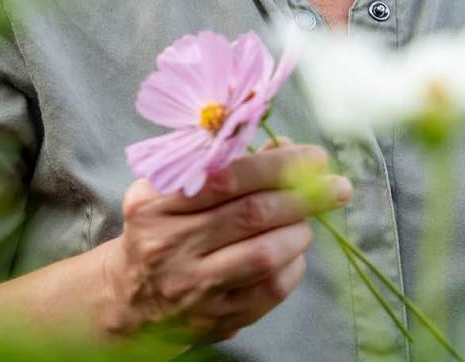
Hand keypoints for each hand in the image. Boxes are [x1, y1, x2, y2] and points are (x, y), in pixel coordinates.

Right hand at [103, 141, 353, 345]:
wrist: (128, 299)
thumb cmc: (158, 232)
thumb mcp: (166, 192)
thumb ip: (216, 166)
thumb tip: (282, 146)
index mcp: (157, 207)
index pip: (224, 176)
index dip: (275, 164)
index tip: (313, 157)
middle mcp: (172, 247)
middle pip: (251, 214)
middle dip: (303, 195)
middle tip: (336, 187)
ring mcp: (194, 287)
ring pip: (264, 254)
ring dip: (298, 232)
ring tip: (306, 222)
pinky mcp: (216, 319)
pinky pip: (269, 290)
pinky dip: (293, 267)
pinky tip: (293, 253)